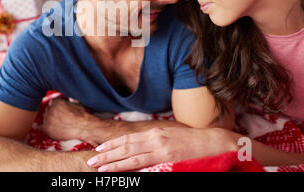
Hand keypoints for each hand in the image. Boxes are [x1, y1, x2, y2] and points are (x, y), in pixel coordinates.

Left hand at [42, 98, 98, 141]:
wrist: (84, 127)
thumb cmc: (82, 115)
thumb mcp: (77, 103)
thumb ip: (70, 100)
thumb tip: (70, 99)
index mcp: (56, 101)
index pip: (52, 103)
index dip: (56, 108)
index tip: (61, 112)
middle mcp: (50, 109)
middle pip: (48, 111)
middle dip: (53, 115)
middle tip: (61, 120)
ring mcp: (47, 119)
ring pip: (46, 120)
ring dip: (51, 122)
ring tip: (61, 125)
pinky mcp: (47, 129)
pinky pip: (45, 129)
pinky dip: (50, 130)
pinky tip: (58, 130)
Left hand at [87, 127, 236, 171]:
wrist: (212, 142)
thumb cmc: (193, 141)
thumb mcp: (171, 137)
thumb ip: (156, 141)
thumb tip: (142, 147)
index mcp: (154, 132)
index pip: (128, 138)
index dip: (113, 144)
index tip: (100, 148)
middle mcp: (153, 138)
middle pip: (125, 146)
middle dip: (107, 153)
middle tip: (91, 159)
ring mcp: (159, 148)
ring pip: (130, 155)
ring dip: (112, 161)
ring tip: (98, 167)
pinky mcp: (166, 157)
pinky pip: (142, 163)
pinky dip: (128, 167)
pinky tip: (118, 171)